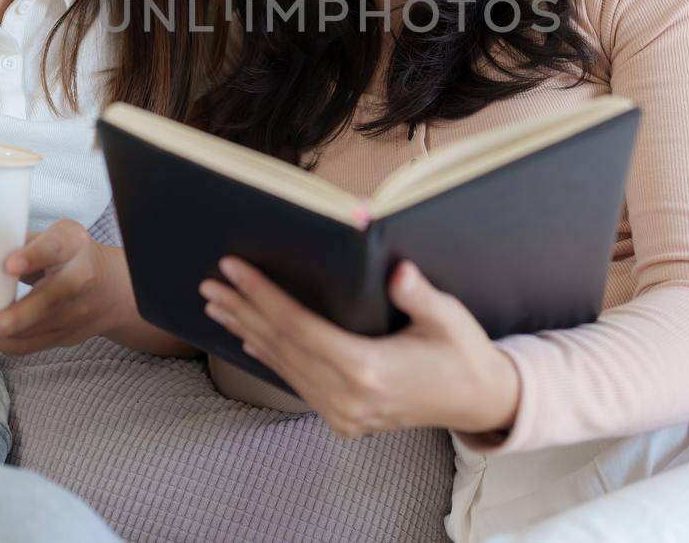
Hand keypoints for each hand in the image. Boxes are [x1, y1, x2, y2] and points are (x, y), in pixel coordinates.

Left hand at [0, 220, 131, 354]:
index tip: (9, 265)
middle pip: (47, 302)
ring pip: (37, 332)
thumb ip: (23, 242)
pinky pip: (32, 345)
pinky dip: (4, 344)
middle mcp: (79, 279)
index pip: (54, 249)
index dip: (32, 257)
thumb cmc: (74, 256)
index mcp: (73, 246)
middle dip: (12, 319)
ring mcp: (76, 313)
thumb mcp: (56, 237)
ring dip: (0, 336)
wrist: (113, 288)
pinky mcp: (67, 336)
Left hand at [200, 257, 520, 438]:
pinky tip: (249, 340)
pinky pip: (298, 384)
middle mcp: (348, 398)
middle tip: (210, 283)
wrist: (478, 400)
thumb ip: (419, 295)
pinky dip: (272, 359)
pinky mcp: (346, 420)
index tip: (234, 268)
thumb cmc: (462, 351)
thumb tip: (398, 271)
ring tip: (218, 306)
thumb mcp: (447, 317)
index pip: (299, 326)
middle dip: (243, 310)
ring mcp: (344, 414)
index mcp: (367, 369)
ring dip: (248, 333)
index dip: (263, 295)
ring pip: (285, 367)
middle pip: (282, 346)